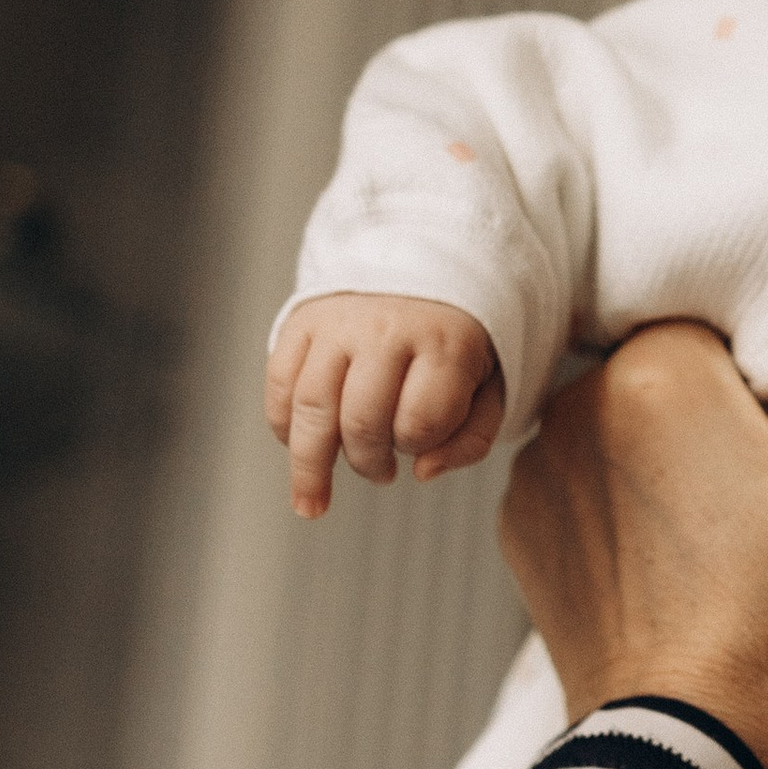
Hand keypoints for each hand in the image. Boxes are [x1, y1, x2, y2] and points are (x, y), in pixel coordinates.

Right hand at [265, 293, 505, 516]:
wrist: (423, 266)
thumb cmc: (455, 343)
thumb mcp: (488, 387)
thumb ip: (471, 440)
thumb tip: (423, 473)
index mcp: (444, 341)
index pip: (420, 421)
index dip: (418, 446)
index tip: (421, 441)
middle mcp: (387, 327)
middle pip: (361, 421)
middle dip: (369, 463)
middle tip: (383, 472)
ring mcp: (339, 322)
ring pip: (311, 407)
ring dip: (310, 466)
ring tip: (314, 502)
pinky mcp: (303, 319)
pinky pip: (279, 383)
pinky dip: (284, 427)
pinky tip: (298, 446)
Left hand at [497, 243, 767, 768]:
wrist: (690, 765)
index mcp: (656, 369)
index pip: (728, 323)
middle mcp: (574, 406)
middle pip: (677, 369)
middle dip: (725, 414)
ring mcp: (537, 474)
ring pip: (630, 424)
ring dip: (672, 458)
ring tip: (731, 538)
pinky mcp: (524, 536)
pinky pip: (589, 484)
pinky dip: (629, 509)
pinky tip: (678, 563)